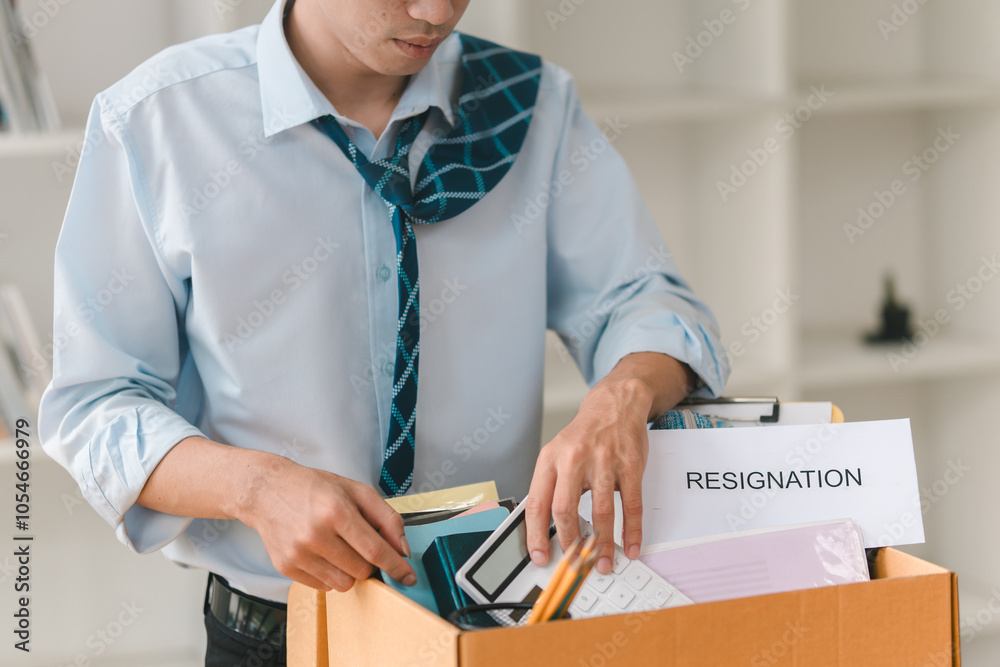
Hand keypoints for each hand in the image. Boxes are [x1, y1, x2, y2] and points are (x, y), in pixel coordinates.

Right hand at [241, 457, 415, 592]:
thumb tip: (402, 549)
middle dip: (370, 562)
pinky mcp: (285, 567)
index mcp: (336, 511)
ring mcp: (298, 553)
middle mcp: (315, 534)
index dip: (396, 566)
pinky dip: (330, 575)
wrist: (267, 491)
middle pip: (361, 570)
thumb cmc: (315, 488)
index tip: (409, 577)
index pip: (374, 550)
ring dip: (350, 571)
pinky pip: (323, 587)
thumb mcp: (356, 491)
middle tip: (360, 545)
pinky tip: (322, 553)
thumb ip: (385, 517)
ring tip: (339, 548)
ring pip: (343, 584)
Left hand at [525, 352, 693, 574]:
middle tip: (574, 563)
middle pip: (565, 509)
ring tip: (603, 562)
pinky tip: (630, 545)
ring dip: (602, 544)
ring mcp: (604, 462)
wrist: (614, 405)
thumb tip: (544, 529)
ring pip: (601, 511)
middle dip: (570, 543)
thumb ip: (551, 487)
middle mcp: (574, 459)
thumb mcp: (557, 454)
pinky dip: (631, 530)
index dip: (536, 534)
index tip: (540, 556)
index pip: (537, 503)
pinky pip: (631, 504)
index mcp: (550, 459)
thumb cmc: (584, 435)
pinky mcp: (630, 465)